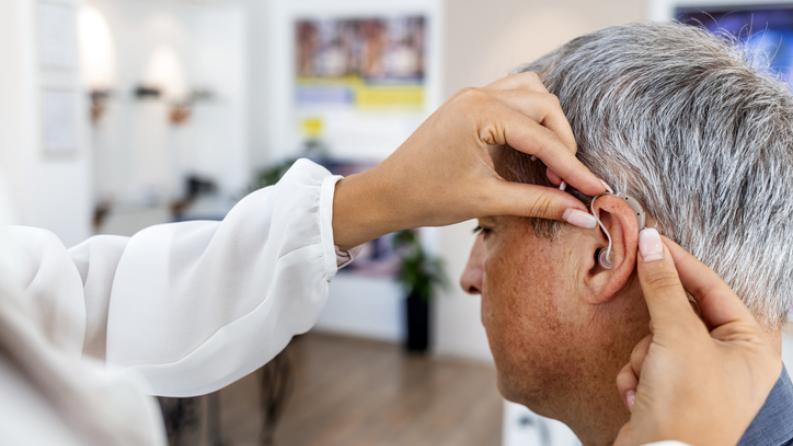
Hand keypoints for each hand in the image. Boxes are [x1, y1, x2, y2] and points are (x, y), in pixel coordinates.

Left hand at [333, 72, 604, 248]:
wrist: (387, 193)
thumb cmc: (428, 197)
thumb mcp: (487, 202)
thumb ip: (538, 204)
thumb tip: (583, 215)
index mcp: (481, 113)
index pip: (543, 138)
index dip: (573, 167)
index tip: (597, 190)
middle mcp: (479, 95)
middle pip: (545, 107)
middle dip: (564, 144)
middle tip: (568, 183)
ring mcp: (474, 94)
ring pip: (533, 94)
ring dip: (550, 125)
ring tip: (553, 164)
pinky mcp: (470, 102)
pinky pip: (514, 96)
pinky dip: (532, 117)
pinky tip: (534, 146)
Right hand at [614, 228, 781, 445]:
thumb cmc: (688, 407)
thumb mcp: (677, 335)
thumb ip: (663, 286)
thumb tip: (652, 244)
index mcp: (749, 346)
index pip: (713, 288)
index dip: (680, 263)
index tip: (652, 240)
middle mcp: (729, 361)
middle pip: (682, 314)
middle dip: (658, 325)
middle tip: (645, 308)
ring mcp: (699, 378)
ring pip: (657, 338)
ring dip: (643, 355)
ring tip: (650, 378)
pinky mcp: (672, 392)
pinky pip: (645, 362)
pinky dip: (636, 375)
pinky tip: (641, 396)